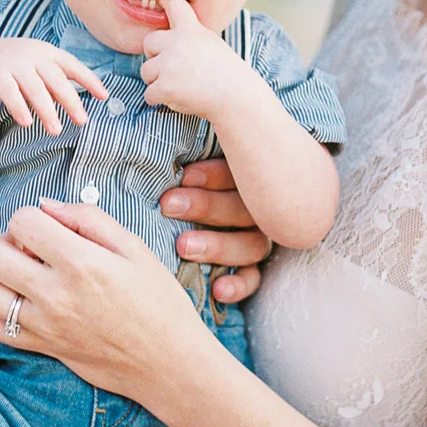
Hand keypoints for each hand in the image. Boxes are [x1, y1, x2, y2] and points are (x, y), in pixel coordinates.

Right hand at [0, 39, 108, 134]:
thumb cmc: (15, 67)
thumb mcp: (37, 67)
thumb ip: (56, 81)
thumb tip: (79, 104)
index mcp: (47, 52)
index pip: (72, 65)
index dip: (89, 80)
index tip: (104, 96)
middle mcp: (33, 55)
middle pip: (56, 80)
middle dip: (71, 101)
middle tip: (82, 121)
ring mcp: (13, 64)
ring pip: (35, 89)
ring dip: (47, 110)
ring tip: (56, 130)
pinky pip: (10, 93)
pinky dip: (19, 108)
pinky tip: (27, 123)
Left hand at [0, 201, 209, 402]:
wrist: (170, 363)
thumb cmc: (160, 303)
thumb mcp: (135, 248)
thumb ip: (88, 218)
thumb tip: (47, 206)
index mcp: (81, 262)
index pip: (22, 222)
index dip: (33, 216)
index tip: (50, 227)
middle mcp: (56, 294)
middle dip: (9, 242)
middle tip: (34, 248)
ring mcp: (45, 325)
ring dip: (0, 277)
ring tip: (27, 275)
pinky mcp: (42, 348)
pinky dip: (2, 313)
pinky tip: (27, 303)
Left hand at [140, 0, 253, 121]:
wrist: (237, 97)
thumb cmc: (226, 73)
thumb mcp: (210, 43)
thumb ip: (188, 36)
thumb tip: (165, 36)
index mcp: (191, 29)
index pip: (172, 4)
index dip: (163, 1)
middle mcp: (177, 43)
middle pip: (148, 42)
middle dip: (155, 55)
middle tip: (174, 67)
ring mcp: (169, 64)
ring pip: (146, 71)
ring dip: (158, 81)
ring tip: (180, 85)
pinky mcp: (164, 86)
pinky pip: (148, 94)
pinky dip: (160, 99)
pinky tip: (178, 98)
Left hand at [161, 159, 271, 305]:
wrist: (177, 232)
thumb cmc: (180, 187)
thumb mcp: (187, 170)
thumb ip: (188, 164)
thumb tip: (170, 136)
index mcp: (246, 179)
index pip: (241, 174)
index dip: (215, 175)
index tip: (185, 176)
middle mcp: (257, 209)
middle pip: (243, 209)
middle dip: (206, 206)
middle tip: (169, 205)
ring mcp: (257, 239)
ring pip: (251, 244)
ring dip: (217, 245)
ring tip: (183, 246)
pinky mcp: (251, 268)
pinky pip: (252, 278)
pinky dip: (238, 285)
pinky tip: (218, 290)